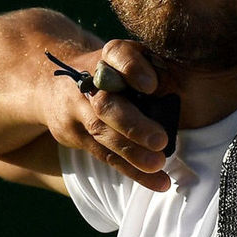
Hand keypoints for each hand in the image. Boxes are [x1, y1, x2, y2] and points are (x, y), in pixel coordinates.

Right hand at [44, 39, 174, 191]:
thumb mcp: (130, 60)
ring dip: (133, 154)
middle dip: (132, 124)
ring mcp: (78, 109)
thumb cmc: (113, 73)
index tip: (151, 86)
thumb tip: (182, 92)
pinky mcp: (75, 135)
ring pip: (103, 133)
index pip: (116, 54)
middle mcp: (89, 82)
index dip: (131, 68)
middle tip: (160, 140)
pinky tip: (157, 182)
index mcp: (108, 56)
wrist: (54, 83)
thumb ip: (154, 69)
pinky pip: (105, 155)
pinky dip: (132, 171)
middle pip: (107, 103)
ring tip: (158, 166)